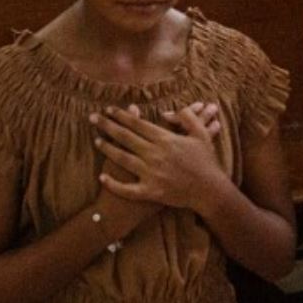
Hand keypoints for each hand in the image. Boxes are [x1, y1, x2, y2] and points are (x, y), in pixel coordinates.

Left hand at [92, 102, 227, 212]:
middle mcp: (155, 155)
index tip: (109, 110)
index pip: (138, 124)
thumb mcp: (201, 134)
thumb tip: (165, 113)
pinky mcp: (151, 192)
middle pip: (126, 137)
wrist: (210, 192)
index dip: (122, 115)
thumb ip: (186, 118)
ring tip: (96, 141)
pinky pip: (127, 189)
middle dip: (108, 126)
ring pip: (123, 159)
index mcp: (165, 140)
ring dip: (107, 149)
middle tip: (93, 118)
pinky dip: (113, 184)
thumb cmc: (206, 162)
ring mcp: (151, 174)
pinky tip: (102, 177)